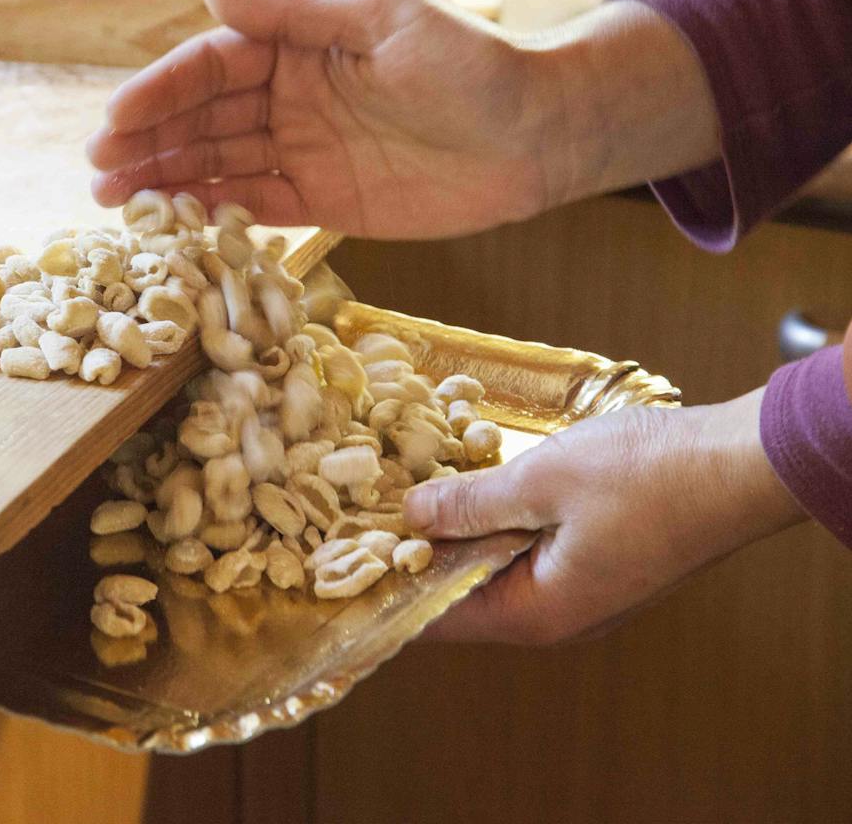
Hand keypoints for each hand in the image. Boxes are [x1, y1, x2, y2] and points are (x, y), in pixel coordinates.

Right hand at [87, 0, 719, 239]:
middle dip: (148, 144)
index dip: (160, 92)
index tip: (114, 120)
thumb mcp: (381, 15)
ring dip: (169, 182)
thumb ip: (295, 10)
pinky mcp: (328, 202)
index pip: (212, 64)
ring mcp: (307, 151)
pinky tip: (179, 222)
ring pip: (221, 165)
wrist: (534, 136)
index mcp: (300, 42)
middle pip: (204, 119)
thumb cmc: (469, 62)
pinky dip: (219, 213)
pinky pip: (260, 207)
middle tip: (98, 175)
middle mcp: (292, 96)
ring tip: (117, 205)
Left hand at [402, 390, 805, 643]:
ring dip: (460, 530)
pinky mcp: (596, 557)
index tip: (346, 554)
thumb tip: (414, 518)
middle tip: (373, 507)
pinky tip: (476, 482)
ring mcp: (579, 587)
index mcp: (536, 611)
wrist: (735, 465)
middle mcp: (555, 613)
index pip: (439, 617)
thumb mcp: (540, 482)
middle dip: (420, 551)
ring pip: (496, 566)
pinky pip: (529, 547)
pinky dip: (497, 519)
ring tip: (413, 489)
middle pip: (465, 592)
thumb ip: (470, 503)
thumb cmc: (644, 477)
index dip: (390, 585)